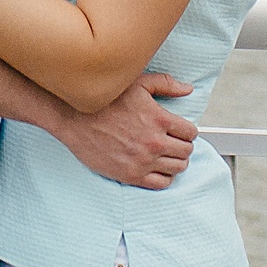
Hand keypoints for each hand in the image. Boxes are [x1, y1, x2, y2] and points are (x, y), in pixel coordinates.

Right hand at [51, 72, 197, 189]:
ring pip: (178, 168)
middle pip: (187, 151)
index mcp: (159, 118)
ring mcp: (144, 160)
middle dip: (183, 145)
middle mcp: (154, 142)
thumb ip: (166, 84)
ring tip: (166, 154)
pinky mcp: (132, 175)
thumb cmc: (104, 99)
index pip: (190, 132)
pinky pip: (162, 183)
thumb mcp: (137, 83)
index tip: (180, 130)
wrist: (75, 117)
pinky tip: (157, 167)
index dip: (186, 130)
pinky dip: (165, 176)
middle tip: (173, 142)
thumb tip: (187, 89)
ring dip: (176, 161)